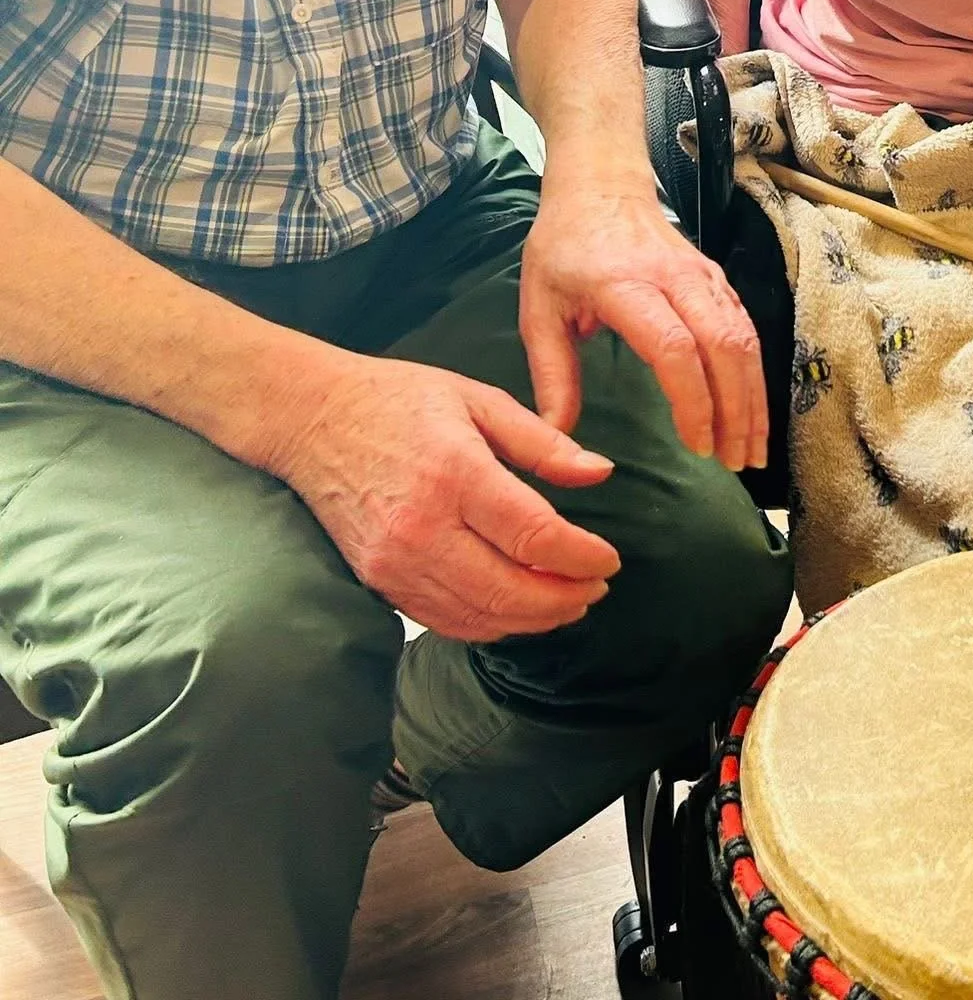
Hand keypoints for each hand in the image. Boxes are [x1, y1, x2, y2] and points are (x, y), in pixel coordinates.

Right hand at [269, 355, 620, 640]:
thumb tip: (600, 472)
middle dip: (566, 599)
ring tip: (567, 601)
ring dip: (533, 620)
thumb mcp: (478, 399)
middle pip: (511, 592)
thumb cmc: (397, 400)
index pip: (535, 536)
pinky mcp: (378, 582)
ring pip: (480, 617)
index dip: (582, 558)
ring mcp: (395, 563)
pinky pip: (445, 621)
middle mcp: (422, 528)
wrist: (312, 418)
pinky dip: (490, 624)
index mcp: (455, 473)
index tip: (610, 561)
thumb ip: (542, 442)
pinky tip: (517, 609)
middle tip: (597, 588)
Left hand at [518, 186, 768, 472]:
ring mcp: (702, 275)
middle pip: (723, 346)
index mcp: (625, 286)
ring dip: (753, 397)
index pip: (675, 347)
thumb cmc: (564, 247)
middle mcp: (674, 278)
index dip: (693, 401)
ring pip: (744, 338)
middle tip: (735, 462)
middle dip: (737, 410)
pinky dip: (754, 372)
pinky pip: (746, 326)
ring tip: (751, 448)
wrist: (600, 185)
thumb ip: (551, 374)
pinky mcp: (716, 277)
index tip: (697, 445)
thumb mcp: (538, 307)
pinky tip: (752, 409)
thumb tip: (559, 436)